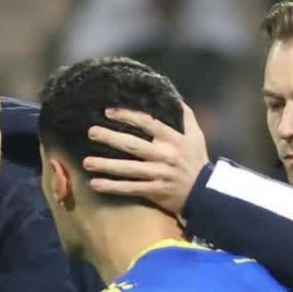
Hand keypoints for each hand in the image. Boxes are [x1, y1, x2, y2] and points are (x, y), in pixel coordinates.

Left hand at [83, 104, 208, 218]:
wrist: (206, 194)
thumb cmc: (197, 162)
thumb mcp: (196, 136)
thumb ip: (186, 116)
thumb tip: (174, 98)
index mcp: (173, 139)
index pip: (147, 123)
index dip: (127, 116)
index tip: (108, 112)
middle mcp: (165, 156)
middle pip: (133, 145)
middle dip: (111, 138)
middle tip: (91, 132)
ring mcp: (159, 174)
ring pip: (128, 169)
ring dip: (106, 166)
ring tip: (86, 162)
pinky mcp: (155, 192)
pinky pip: (130, 189)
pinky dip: (113, 187)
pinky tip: (95, 184)